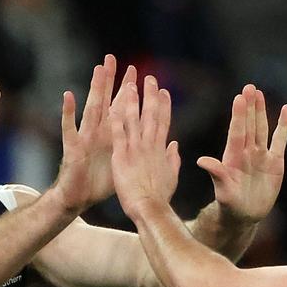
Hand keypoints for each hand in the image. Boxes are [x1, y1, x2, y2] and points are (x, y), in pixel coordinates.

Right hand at [54, 55, 135, 211]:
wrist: (79, 198)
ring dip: (94, 89)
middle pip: (105, 101)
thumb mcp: (123, 163)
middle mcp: (98, 132)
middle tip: (112, 58)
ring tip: (98, 69)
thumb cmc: (100, 183)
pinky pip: (70, 127)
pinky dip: (68, 112)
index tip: (141, 74)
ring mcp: (85, 137)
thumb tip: (156, 144)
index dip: (131, 92)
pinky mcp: (73, 147)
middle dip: (110, 81)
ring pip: (91, 108)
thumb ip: (136, 150)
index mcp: (112, 136)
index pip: (122, 109)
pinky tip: (68, 96)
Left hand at [110, 75, 181, 220]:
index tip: (164, 91)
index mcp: (161, 149)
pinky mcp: (121, 156)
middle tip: (149, 79)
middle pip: (150, 115)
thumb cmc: (160, 197)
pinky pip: (117, 133)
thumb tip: (175, 145)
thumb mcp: (172, 176)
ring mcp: (135, 149)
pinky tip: (112, 105)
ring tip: (130, 84)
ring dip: (132, 101)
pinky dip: (115, 119)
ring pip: (133, 119)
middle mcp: (149, 145)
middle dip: (150, 96)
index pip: (163, 122)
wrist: (150, 208)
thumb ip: (173, 159)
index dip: (164, 105)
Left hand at [200, 85, 286, 223]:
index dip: (238, 116)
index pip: (237, 132)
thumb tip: (201, 161)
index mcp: (233, 157)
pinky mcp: (275, 161)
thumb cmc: (229, 203)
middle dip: (249, 107)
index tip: (239, 98)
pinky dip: (284, 126)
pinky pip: (280, 140)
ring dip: (261, 111)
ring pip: (262, 128)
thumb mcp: (223, 190)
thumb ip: (216, 173)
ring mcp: (261, 154)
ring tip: (259, 93)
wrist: (245, 214)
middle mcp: (246, 151)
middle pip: (249, 125)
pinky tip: (286, 110)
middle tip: (249, 87)